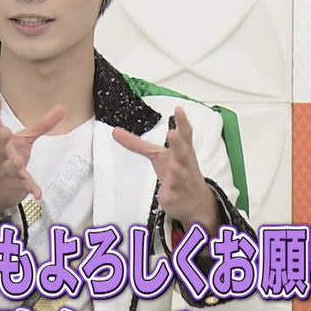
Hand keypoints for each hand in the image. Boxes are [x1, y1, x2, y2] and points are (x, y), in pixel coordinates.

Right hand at [0, 95, 64, 225]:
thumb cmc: (6, 158)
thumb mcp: (23, 140)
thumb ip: (41, 125)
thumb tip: (61, 107)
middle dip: (0, 139)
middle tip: (5, 131)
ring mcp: (5, 170)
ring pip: (8, 166)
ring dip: (13, 164)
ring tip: (18, 160)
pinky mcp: (14, 184)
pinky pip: (22, 185)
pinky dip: (30, 188)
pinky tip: (37, 193)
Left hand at [112, 106, 219, 232]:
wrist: (196, 201)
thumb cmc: (177, 170)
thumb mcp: (157, 155)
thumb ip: (138, 144)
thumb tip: (114, 131)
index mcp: (182, 151)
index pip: (184, 135)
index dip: (182, 122)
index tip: (178, 109)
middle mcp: (185, 164)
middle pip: (183, 153)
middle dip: (178, 144)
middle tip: (172, 134)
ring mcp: (183, 181)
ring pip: (181, 175)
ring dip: (178, 170)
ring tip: (173, 165)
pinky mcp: (177, 198)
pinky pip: (173, 197)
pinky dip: (170, 196)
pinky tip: (166, 196)